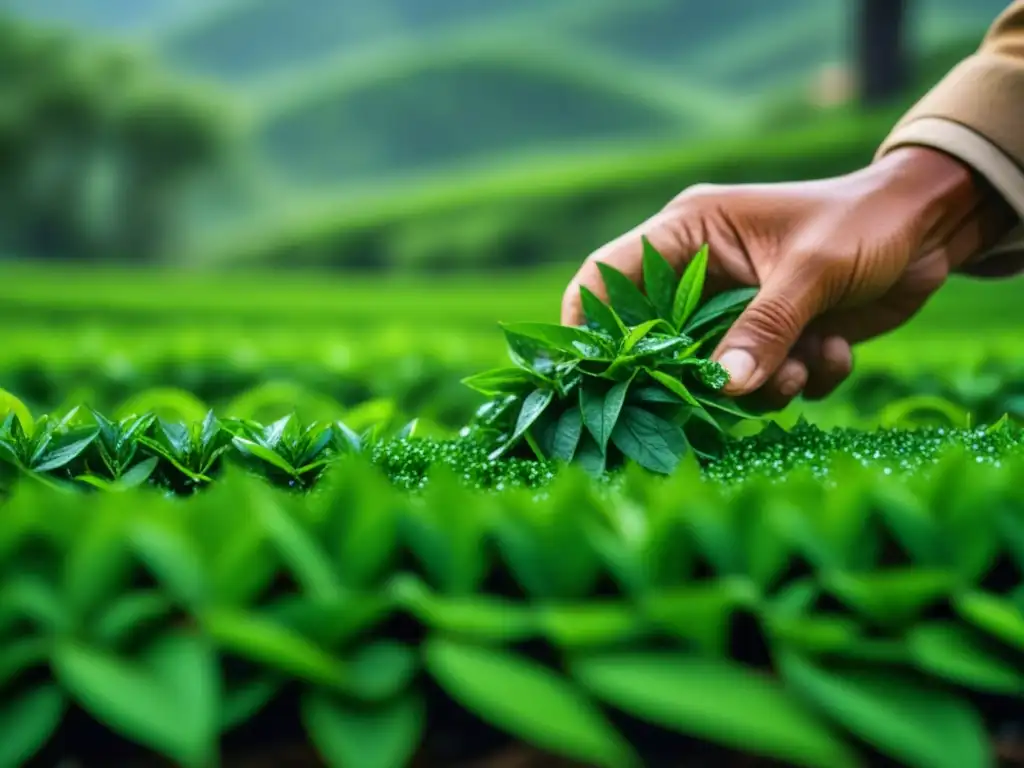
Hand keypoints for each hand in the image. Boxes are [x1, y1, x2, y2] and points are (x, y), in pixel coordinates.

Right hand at [562, 147, 1014, 405]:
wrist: (930, 230)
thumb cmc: (863, 224)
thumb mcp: (812, 270)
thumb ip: (765, 329)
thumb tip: (723, 390)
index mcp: (690, 234)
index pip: (610, 275)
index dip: (590, 322)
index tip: (591, 372)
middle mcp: (702, 275)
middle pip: (661, 341)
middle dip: (696, 374)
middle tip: (722, 395)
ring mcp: (736, 310)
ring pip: (715, 373)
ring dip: (761, 384)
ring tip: (803, 369)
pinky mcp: (772, 338)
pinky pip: (763, 381)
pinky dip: (799, 380)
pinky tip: (836, 352)